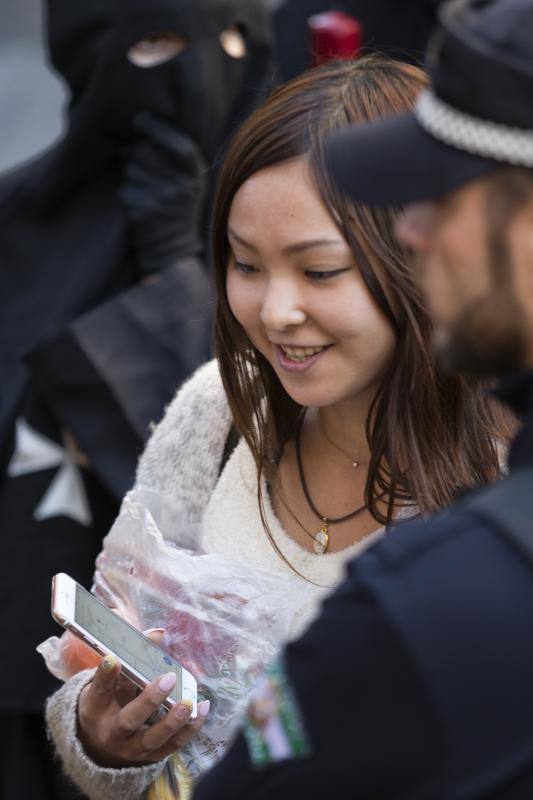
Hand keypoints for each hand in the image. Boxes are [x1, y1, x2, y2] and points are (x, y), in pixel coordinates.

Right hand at [78, 638, 208, 767]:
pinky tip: (202, 710)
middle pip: (128, 720)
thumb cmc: (109, 702)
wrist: (99, 744)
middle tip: (168, 679)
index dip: (106, 675)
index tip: (114, 658)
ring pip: (152, 739)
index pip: (99, 690)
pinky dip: (189, 730)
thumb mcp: (112, 681)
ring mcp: (130, 748)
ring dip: (172, 721)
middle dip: (149, 700)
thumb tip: (159, 633)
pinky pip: (171, 746)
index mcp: (96, 707)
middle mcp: (110, 732)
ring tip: (188, 702)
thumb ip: (133, 657)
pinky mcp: (149, 757)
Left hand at [119, 112, 206, 276]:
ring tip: (146, 195)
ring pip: (132, 170)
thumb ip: (174, 160)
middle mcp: (183, 187)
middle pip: (146, 151)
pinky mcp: (145, 212)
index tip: (140, 119)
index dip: (157, 128)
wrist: (173, 252)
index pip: (178, 144)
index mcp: (196, 176)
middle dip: (136, 155)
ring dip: (132, 179)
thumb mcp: (188, 186)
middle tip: (140, 168)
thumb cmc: (177, 213)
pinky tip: (140, 209)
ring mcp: (164, 200)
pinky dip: (127, 197)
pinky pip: (125, 190)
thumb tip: (137, 134)